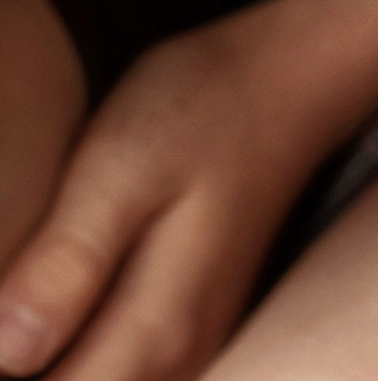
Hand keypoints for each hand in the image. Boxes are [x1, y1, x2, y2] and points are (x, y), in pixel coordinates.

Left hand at [0, 0, 377, 380]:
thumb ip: (68, 264)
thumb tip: (6, 351)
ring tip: (23, 306)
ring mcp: (196, 342)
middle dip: (28, 367)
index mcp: (158, 328)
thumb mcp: (122, 168)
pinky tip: (54, 311)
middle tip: (9, 298)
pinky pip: (124, 369)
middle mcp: (184, 355)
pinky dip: (79, 354)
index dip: (11, 369)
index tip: (2, 312)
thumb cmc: (206, 109)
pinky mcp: (193, 321)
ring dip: (54, 361)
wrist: (296, 77)